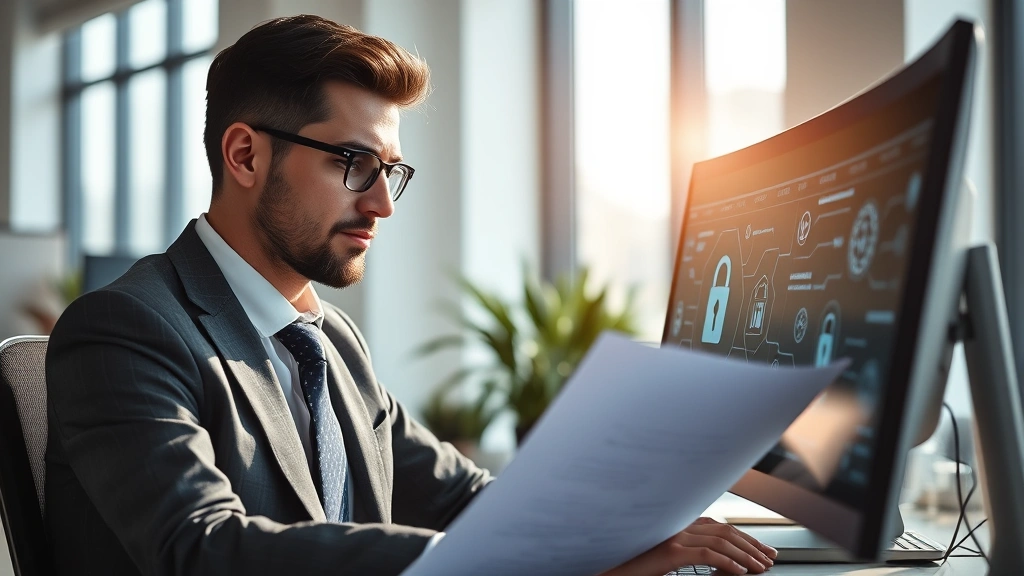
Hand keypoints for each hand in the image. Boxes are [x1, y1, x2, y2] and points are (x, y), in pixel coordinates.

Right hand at [598, 517, 777, 575]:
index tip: (760, 550)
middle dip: (751, 544)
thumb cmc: (632, 564)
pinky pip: (708, 555)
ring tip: (761, 567)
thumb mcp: (663, 557)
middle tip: (769, 558)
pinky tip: (741, 572)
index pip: (718, 525)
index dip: (743, 537)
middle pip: (724, 530)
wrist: (607, 568)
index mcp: (676, 523)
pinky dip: (729, 563)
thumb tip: (719, 561)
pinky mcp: (669, 551)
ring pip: (721, 541)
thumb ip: (685, 551)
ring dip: (746, 555)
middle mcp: (676, 524)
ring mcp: (673, 536)